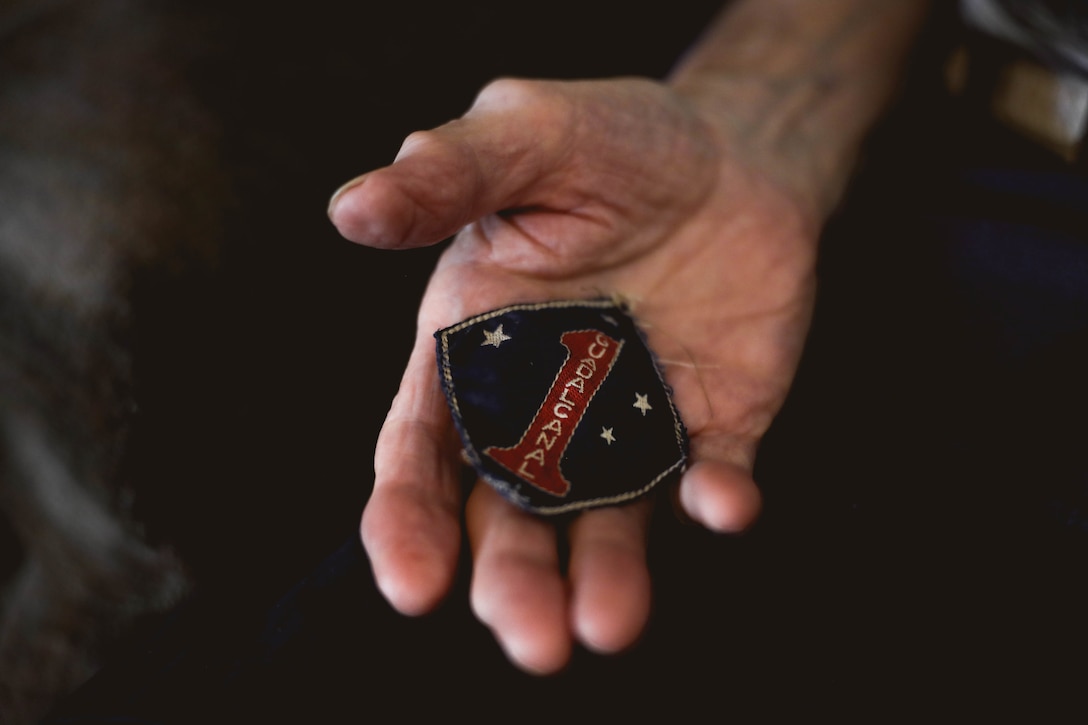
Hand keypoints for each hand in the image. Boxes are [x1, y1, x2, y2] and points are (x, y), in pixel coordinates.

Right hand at [329, 76, 818, 673]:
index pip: (421, 451)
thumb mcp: (523, 134)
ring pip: (603, 522)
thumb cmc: (611, 142)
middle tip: (533, 641)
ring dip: (605, 578)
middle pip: (507, 514)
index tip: (413, 585)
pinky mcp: (711, 426)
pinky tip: (723, 501)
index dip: (407, 520)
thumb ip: (445, 174)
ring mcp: (630, 425)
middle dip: (511, 582)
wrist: (731, 154)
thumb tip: (350, 209)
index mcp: (472, 351)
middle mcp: (541, 408)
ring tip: (608, 624)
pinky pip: (710, 477)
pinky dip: (717, 499)